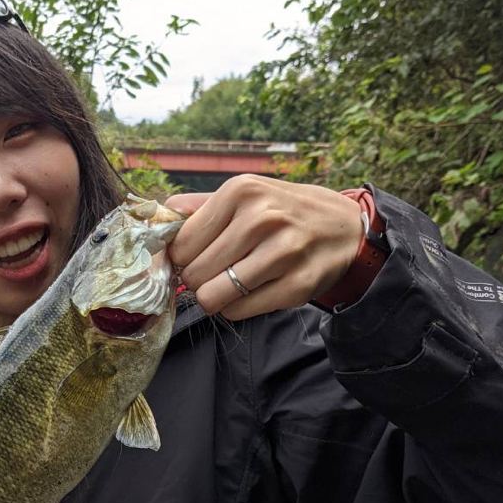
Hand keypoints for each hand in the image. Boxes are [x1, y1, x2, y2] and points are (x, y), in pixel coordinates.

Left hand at [168, 175, 362, 319]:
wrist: (344, 228)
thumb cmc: (284, 212)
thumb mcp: (246, 194)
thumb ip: (199, 206)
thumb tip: (159, 216)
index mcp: (241, 191)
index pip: (181, 243)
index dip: (181, 258)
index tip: (195, 258)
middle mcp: (262, 218)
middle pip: (194, 273)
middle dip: (198, 280)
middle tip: (216, 273)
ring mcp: (282, 253)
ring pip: (213, 296)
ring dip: (215, 297)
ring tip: (231, 284)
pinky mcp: (296, 285)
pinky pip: (239, 311)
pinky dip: (237, 308)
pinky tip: (253, 291)